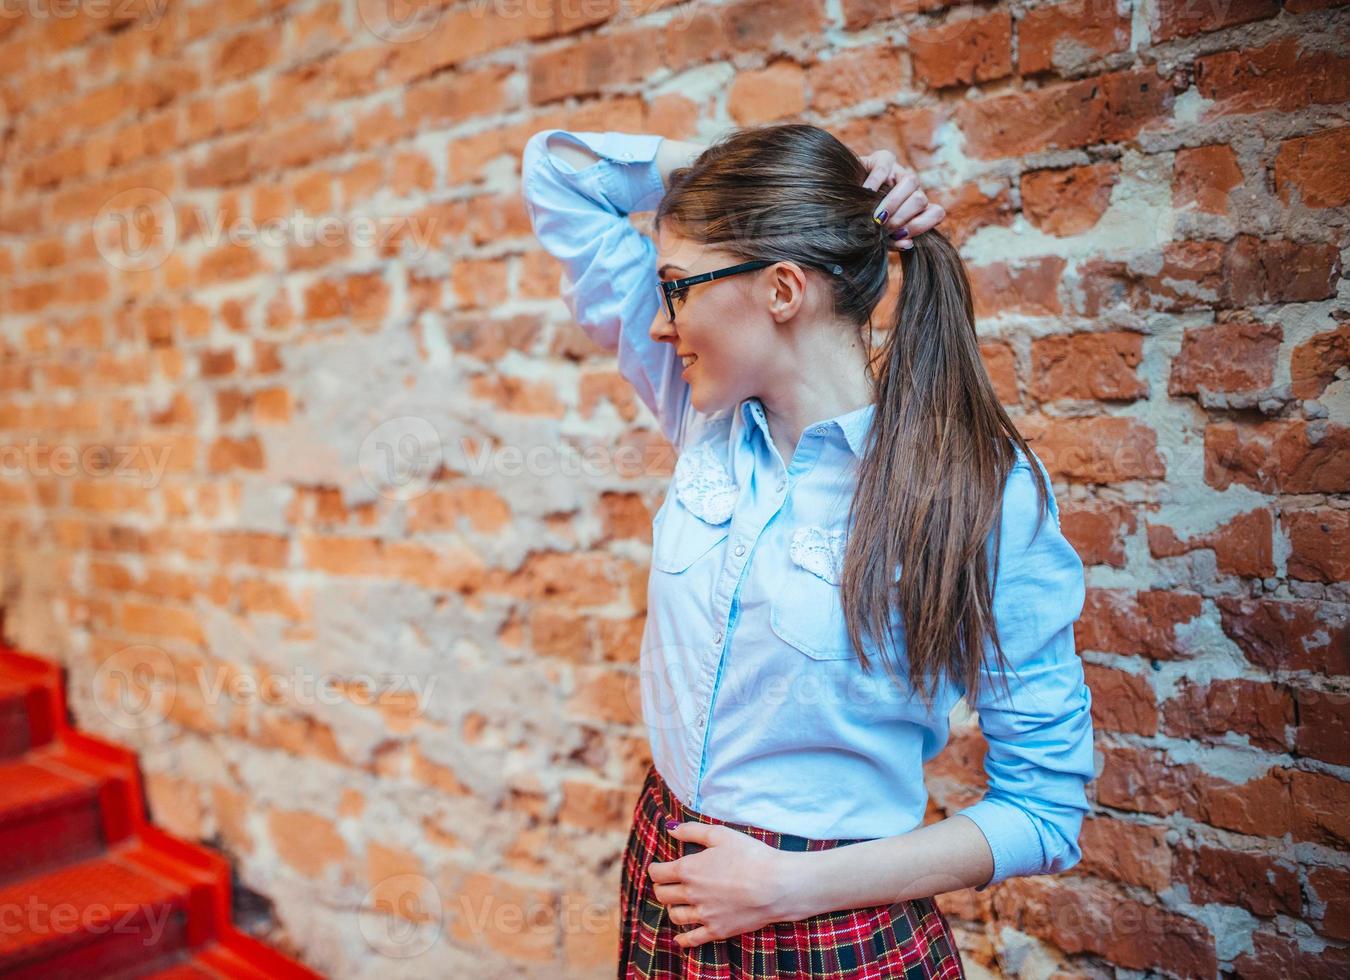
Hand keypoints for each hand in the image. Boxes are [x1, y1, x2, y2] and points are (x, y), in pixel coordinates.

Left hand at [647, 821, 804, 948]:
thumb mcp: (720, 834)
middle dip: (662, 887)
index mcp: (689, 869)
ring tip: (679, 902)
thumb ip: (692, 831)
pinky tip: (680, 937)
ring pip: (674, 915)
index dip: (656, 869)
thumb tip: (670, 828)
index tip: (660, 868)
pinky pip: (692, 938)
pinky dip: (683, 939)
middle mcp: (691, 894)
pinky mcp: (717, 930)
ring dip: (672, 908)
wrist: (776, 885)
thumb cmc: (750, 855)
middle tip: (668, 883)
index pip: (657, 873)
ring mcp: (703, 915)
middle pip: (662, 894)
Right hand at [858, 149, 945, 250]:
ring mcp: (900, 171)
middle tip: (882, 227)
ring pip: (912, 182)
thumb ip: (893, 240)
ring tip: (875, 214)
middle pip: (922, 200)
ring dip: (892, 203)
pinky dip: (875, 183)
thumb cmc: (860, 219)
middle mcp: (912, 189)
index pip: (935, 213)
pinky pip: (885, 168)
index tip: (901, 235)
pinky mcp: (882, 158)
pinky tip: (865, 192)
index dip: (920, 226)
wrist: (839, 195)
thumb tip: (906, 243)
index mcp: (916, 207)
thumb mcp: (878, 233)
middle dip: (902, 218)